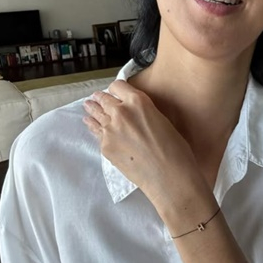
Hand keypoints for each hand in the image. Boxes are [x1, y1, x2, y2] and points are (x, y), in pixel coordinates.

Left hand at [83, 80, 206, 209]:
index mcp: (138, 101)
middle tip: (98, 98)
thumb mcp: (162, 120)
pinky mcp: (105, 147)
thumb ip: (144, 112)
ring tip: (88, 106)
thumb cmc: (175, 149)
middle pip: (103, 99)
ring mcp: (110, 130)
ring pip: (95, 114)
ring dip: (92, 109)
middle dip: (102, 98)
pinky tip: (91, 125)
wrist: (168, 176)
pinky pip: (96, 132)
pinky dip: (94, 127)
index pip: (118, 86)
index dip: (117, 89)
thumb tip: (135, 113)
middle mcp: (120, 112)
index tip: (117, 92)